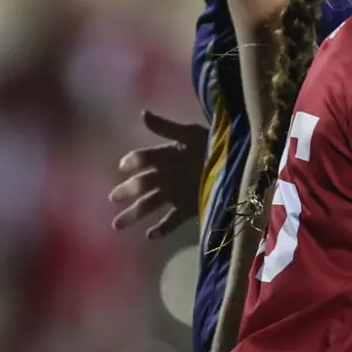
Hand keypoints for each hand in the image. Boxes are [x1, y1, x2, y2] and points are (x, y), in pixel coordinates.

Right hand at [109, 110, 208, 238]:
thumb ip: (167, 128)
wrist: (239, 163)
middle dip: (125, 192)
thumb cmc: (214, 145)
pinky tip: (150, 236)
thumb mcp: (191, 134)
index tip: (123, 167)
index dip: (133, 162)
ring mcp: (176, 193)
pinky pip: (172, 219)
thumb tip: (142, 114)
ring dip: (134, 214)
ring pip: (150, 204)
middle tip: (112, 198)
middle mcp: (167, 176)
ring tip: (118, 225)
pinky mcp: (188, 208)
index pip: (143, 159)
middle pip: (141, 185)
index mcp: (166, 156)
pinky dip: (162, 228)